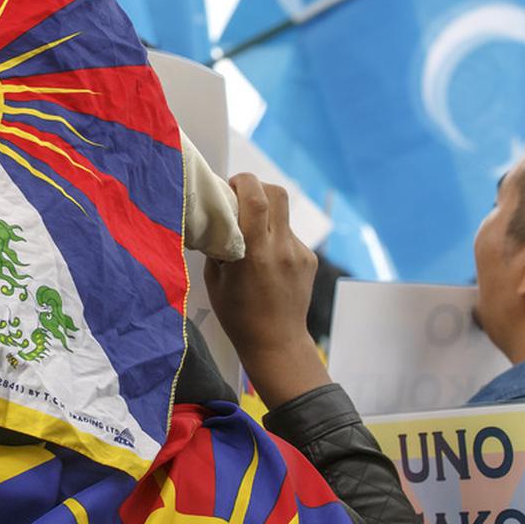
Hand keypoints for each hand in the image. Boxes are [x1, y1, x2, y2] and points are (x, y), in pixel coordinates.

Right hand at [204, 173, 328, 409]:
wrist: (276, 341)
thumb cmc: (237, 314)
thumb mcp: (215, 279)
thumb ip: (218, 246)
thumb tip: (216, 220)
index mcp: (253, 253)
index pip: (257, 199)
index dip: (244, 182)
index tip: (230, 185)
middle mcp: (280, 248)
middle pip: (277, 194)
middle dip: (258, 187)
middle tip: (241, 196)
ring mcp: (298, 253)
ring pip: (283, 214)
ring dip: (265, 212)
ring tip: (252, 232)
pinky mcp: (309, 259)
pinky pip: (289, 235)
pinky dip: (274, 236)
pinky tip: (266, 259)